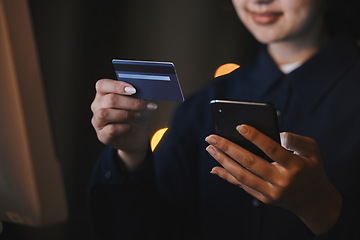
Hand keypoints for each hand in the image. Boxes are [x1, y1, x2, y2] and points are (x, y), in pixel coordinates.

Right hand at [91, 79, 156, 169]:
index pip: (102, 85)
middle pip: (110, 100)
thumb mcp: (139, 102)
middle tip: (145, 105)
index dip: (117, 86)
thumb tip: (144, 89)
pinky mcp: (102, 135)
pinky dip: (124, 127)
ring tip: (137, 115)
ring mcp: (98, 121)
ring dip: (126, 114)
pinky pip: (111, 129)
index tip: (133, 90)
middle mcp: (97, 106)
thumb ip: (137, 94)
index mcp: (104, 94)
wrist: (138, 134)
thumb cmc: (137, 115)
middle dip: (131, 102)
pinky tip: (130, 126)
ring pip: (105, 114)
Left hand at [205, 125, 341, 234]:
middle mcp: (281, 181)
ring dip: (223, 161)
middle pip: (250, 162)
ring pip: (242, 176)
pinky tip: (215, 168)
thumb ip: (295, 139)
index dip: (255, 137)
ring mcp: (271, 192)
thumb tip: (274, 134)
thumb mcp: (312, 150)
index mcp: (294, 166)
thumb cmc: (311, 168)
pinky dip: (227, 176)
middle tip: (211, 137)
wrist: (314, 200)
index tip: (240, 126)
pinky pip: (242, 186)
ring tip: (210, 148)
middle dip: (228, 148)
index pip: (272, 149)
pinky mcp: (264, 198)